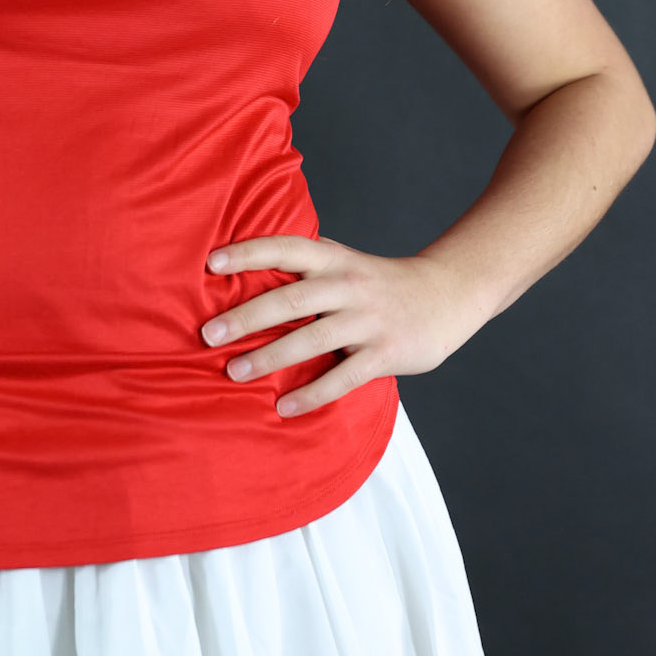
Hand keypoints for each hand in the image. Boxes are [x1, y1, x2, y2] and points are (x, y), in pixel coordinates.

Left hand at [199, 237, 489, 417]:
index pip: (286, 247)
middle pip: (291, 297)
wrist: (448, 294)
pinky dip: (312, 394)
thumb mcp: (344, 263)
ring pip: (312, 338)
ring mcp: (368, 319)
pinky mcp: (385, 352)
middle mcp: (348, 285)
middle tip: (208, 334)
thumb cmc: (379, 283)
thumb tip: (243, 281)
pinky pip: (343, 377)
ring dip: (270, 357)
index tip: (211, 263)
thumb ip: (305, 271)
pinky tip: (283, 407)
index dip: (248, 252)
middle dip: (246, 316)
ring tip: (234, 372)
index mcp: (333, 259)